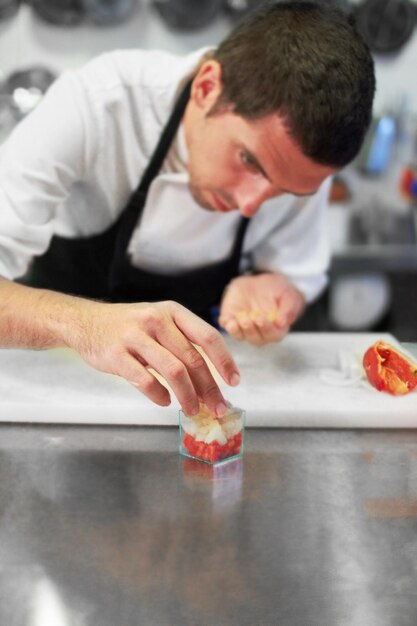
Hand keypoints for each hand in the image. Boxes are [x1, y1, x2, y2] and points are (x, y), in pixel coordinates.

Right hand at [67, 299, 239, 416]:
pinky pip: (145, 380)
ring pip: (173, 371)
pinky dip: (159, 395)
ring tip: (192, 410)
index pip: (208, 336)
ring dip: (188, 396)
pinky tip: (164, 401)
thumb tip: (211, 379)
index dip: (225, 361)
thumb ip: (183, 343)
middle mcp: (157, 320)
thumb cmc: (130, 326)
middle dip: (209, 388)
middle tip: (218, 407)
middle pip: (193, 359)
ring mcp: (135, 336)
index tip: (234, 382)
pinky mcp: (116, 354)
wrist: (85, 322)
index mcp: (173, 312)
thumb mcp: (160, 322)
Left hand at [218, 273, 304, 345]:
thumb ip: (289, 309)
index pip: (273, 335)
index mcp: (276, 329)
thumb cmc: (279, 290)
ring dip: (237, 331)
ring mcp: (244, 327)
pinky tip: (228, 320)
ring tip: (236, 321)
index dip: (267, 329)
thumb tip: (282, 322)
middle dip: (250, 330)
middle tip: (247, 319)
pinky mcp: (231, 318)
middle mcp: (260, 332)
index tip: (261, 319)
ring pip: (240, 335)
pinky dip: (226, 324)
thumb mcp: (290, 295)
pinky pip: (227, 325)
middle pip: (256, 338)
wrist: (261, 280)